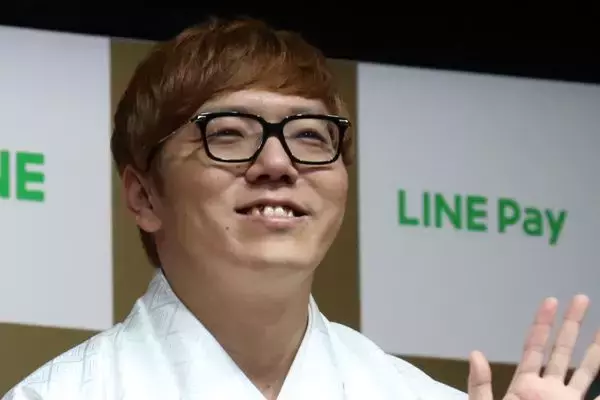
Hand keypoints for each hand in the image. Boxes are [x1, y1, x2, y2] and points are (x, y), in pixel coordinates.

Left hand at [468, 294, 599, 399]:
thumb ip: (480, 385)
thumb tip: (475, 355)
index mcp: (524, 386)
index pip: (534, 348)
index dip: (542, 324)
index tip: (551, 301)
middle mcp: (547, 391)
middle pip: (562, 351)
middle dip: (571, 325)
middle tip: (580, 299)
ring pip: (586, 371)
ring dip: (595, 350)